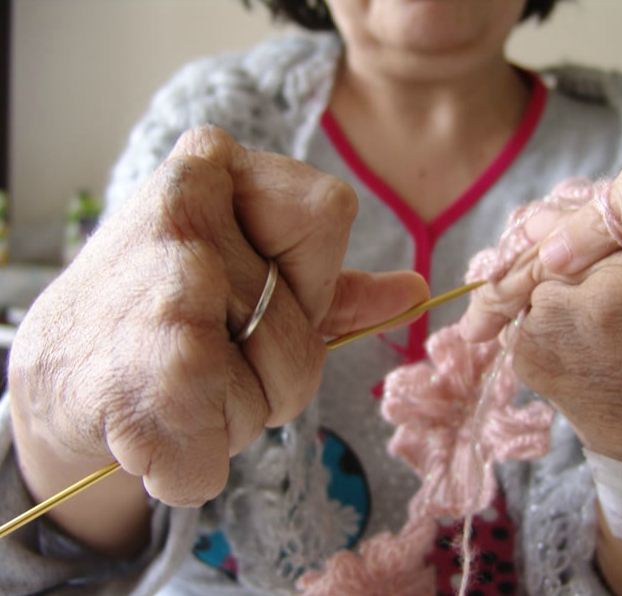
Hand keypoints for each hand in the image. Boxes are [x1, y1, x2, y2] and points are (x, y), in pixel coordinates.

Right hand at [9, 127, 427, 510]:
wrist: (62, 370)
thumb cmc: (166, 316)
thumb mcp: (246, 277)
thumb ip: (332, 286)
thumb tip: (417, 289)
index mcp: (219, 165)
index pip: (329, 212)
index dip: (307, 278)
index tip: (252, 291)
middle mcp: (188, 201)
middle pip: (304, 324)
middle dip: (270, 371)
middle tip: (203, 355)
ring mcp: (171, 277)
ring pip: (277, 390)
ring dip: (234, 417)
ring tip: (175, 387)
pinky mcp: (158, 359)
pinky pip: (226, 438)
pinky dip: (196, 459)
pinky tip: (153, 423)